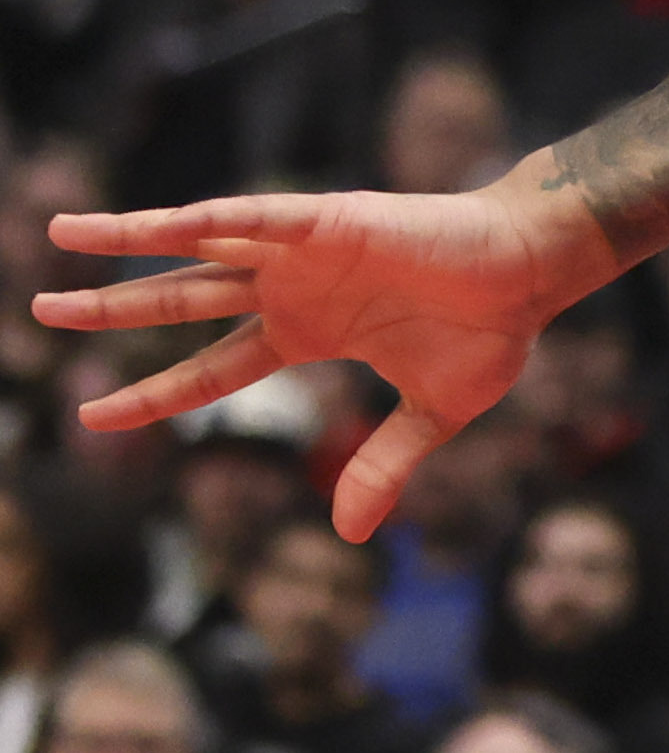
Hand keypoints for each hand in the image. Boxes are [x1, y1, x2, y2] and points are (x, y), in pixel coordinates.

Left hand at [35, 170, 605, 539]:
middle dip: (111, 305)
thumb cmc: (492, 329)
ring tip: (63, 233)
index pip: (207, 369)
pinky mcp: (330, 220)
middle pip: (180, 301)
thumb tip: (353, 536)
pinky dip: (209, 217)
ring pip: (197, 247)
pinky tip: (161, 221)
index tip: (90, 413)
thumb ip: (383, 465)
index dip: (150, 394)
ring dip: (131, 242)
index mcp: (307, 333)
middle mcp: (290, 289)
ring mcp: (304, 252)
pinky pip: (258, 216)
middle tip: (42, 304)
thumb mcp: (432, 415)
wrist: (536, 269)